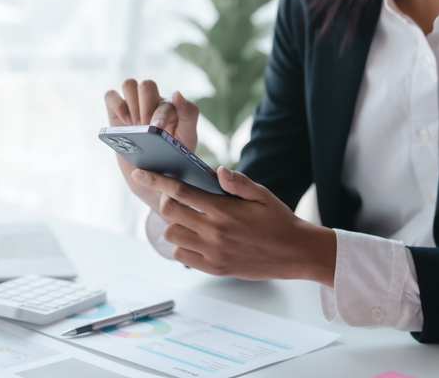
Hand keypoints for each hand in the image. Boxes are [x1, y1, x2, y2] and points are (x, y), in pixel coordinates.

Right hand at [104, 79, 198, 211]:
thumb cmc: (174, 156)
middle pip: (146, 85)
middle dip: (145, 108)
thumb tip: (177, 92)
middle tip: (145, 129)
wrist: (154, 175)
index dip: (159, 115)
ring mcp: (134, 106)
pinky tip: (123, 122)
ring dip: (131, 104)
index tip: (156, 129)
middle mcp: (152, 101)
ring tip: (134, 125)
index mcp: (171, 106)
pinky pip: (110, 96)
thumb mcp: (188, 138)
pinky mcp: (116, 114)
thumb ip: (189, 114)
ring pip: (129, 84)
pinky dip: (116, 104)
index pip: (166, 101)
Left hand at [130, 166, 336, 286]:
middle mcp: (215, 232)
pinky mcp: (215, 268)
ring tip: (189, 219)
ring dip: (175, 224)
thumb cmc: (279, 220)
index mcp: (225, 210)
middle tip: (175, 198)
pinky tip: (196, 237)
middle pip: (170, 212)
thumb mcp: (263, 195)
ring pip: (172, 234)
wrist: (297, 253)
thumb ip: (238, 183)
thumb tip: (219, 171)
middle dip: (166, 201)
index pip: (181, 191)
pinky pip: (182, 255)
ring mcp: (213, 252)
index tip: (141, 173)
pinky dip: (183, 245)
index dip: (157, 181)